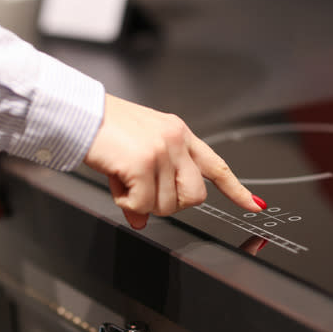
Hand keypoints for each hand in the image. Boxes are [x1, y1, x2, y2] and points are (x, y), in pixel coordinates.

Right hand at [83, 94, 263, 228]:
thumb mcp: (134, 154)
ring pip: (167, 204)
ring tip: (124, 180)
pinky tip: (118, 184)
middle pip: (194, 196)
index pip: (216, 166)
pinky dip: (127, 203)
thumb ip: (147, 186)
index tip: (254, 205)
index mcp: (180, 134)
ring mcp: (163, 150)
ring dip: (143, 203)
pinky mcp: (144, 162)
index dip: (236, 189)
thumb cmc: (104, 129)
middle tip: (144, 192)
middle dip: (170, 204)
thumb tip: (141, 219)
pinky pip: (144, 204)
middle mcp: (177, 140)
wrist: (78, 112)